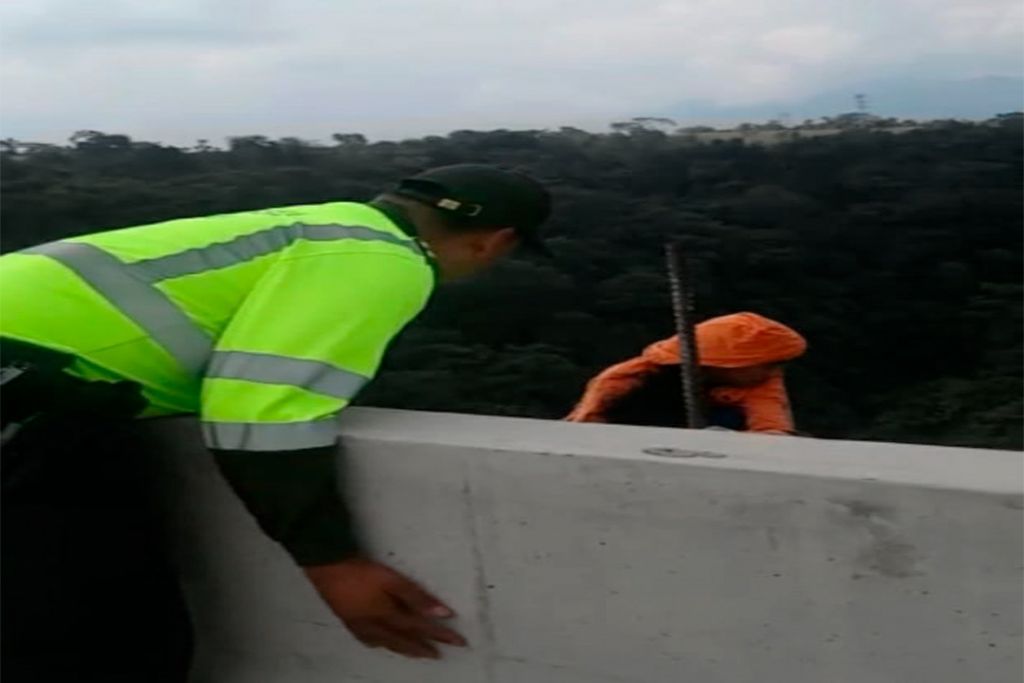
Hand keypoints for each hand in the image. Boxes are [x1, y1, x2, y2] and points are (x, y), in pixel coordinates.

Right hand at [303, 557, 466, 658]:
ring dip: (406, 649)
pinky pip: (370, 640)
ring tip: (418, 653)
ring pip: (388, 643)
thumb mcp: (391, 580)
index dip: (441, 634)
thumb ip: (417, 597)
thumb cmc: (360, 571)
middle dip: (425, 647)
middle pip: (405, 639)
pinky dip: (382, 644)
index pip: (421, 628)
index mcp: (388, 615)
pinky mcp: (349, 621)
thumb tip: (443, 613)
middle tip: (441, 654)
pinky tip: (382, 643)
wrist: (324, 567)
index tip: (459, 641)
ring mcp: (361, 625)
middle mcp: (376, 625)